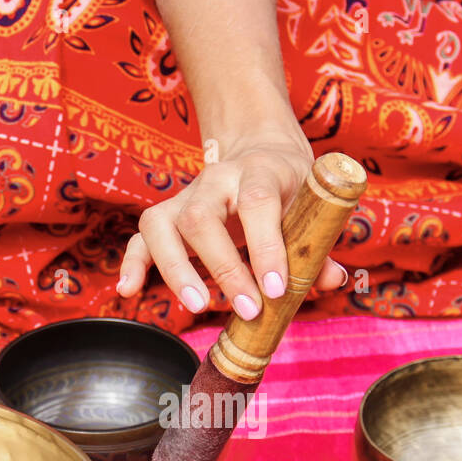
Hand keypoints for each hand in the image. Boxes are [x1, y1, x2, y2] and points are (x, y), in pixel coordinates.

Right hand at [116, 129, 347, 319]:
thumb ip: (319, 244)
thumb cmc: (288, 186)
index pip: (258, 203)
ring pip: (163, 225)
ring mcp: (185, 196)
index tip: (275, 289)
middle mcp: (215, 180)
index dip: (266, 247)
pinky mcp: (166, 215)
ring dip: (177, 270)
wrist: (258, 150)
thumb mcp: (311, 205)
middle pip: (201, 217)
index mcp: (259, 171)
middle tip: (248, 310)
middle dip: (223, 268)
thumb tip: (333, 280)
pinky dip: (132, 264)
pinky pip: (140, 238)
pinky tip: (128, 290)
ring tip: (198, 305)